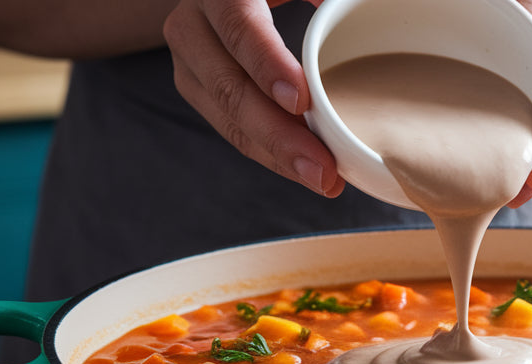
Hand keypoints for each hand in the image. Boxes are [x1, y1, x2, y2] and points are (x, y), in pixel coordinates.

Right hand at [163, 0, 344, 196]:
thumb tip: (342, 10)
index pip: (237, 25)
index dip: (266, 64)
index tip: (301, 101)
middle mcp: (192, 23)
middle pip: (228, 85)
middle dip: (277, 134)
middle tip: (322, 167)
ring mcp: (189, 59)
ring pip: (226, 115)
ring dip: (275, 152)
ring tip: (320, 178)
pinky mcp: (197, 85)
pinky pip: (230, 126)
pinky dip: (268, 150)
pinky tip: (303, 167)